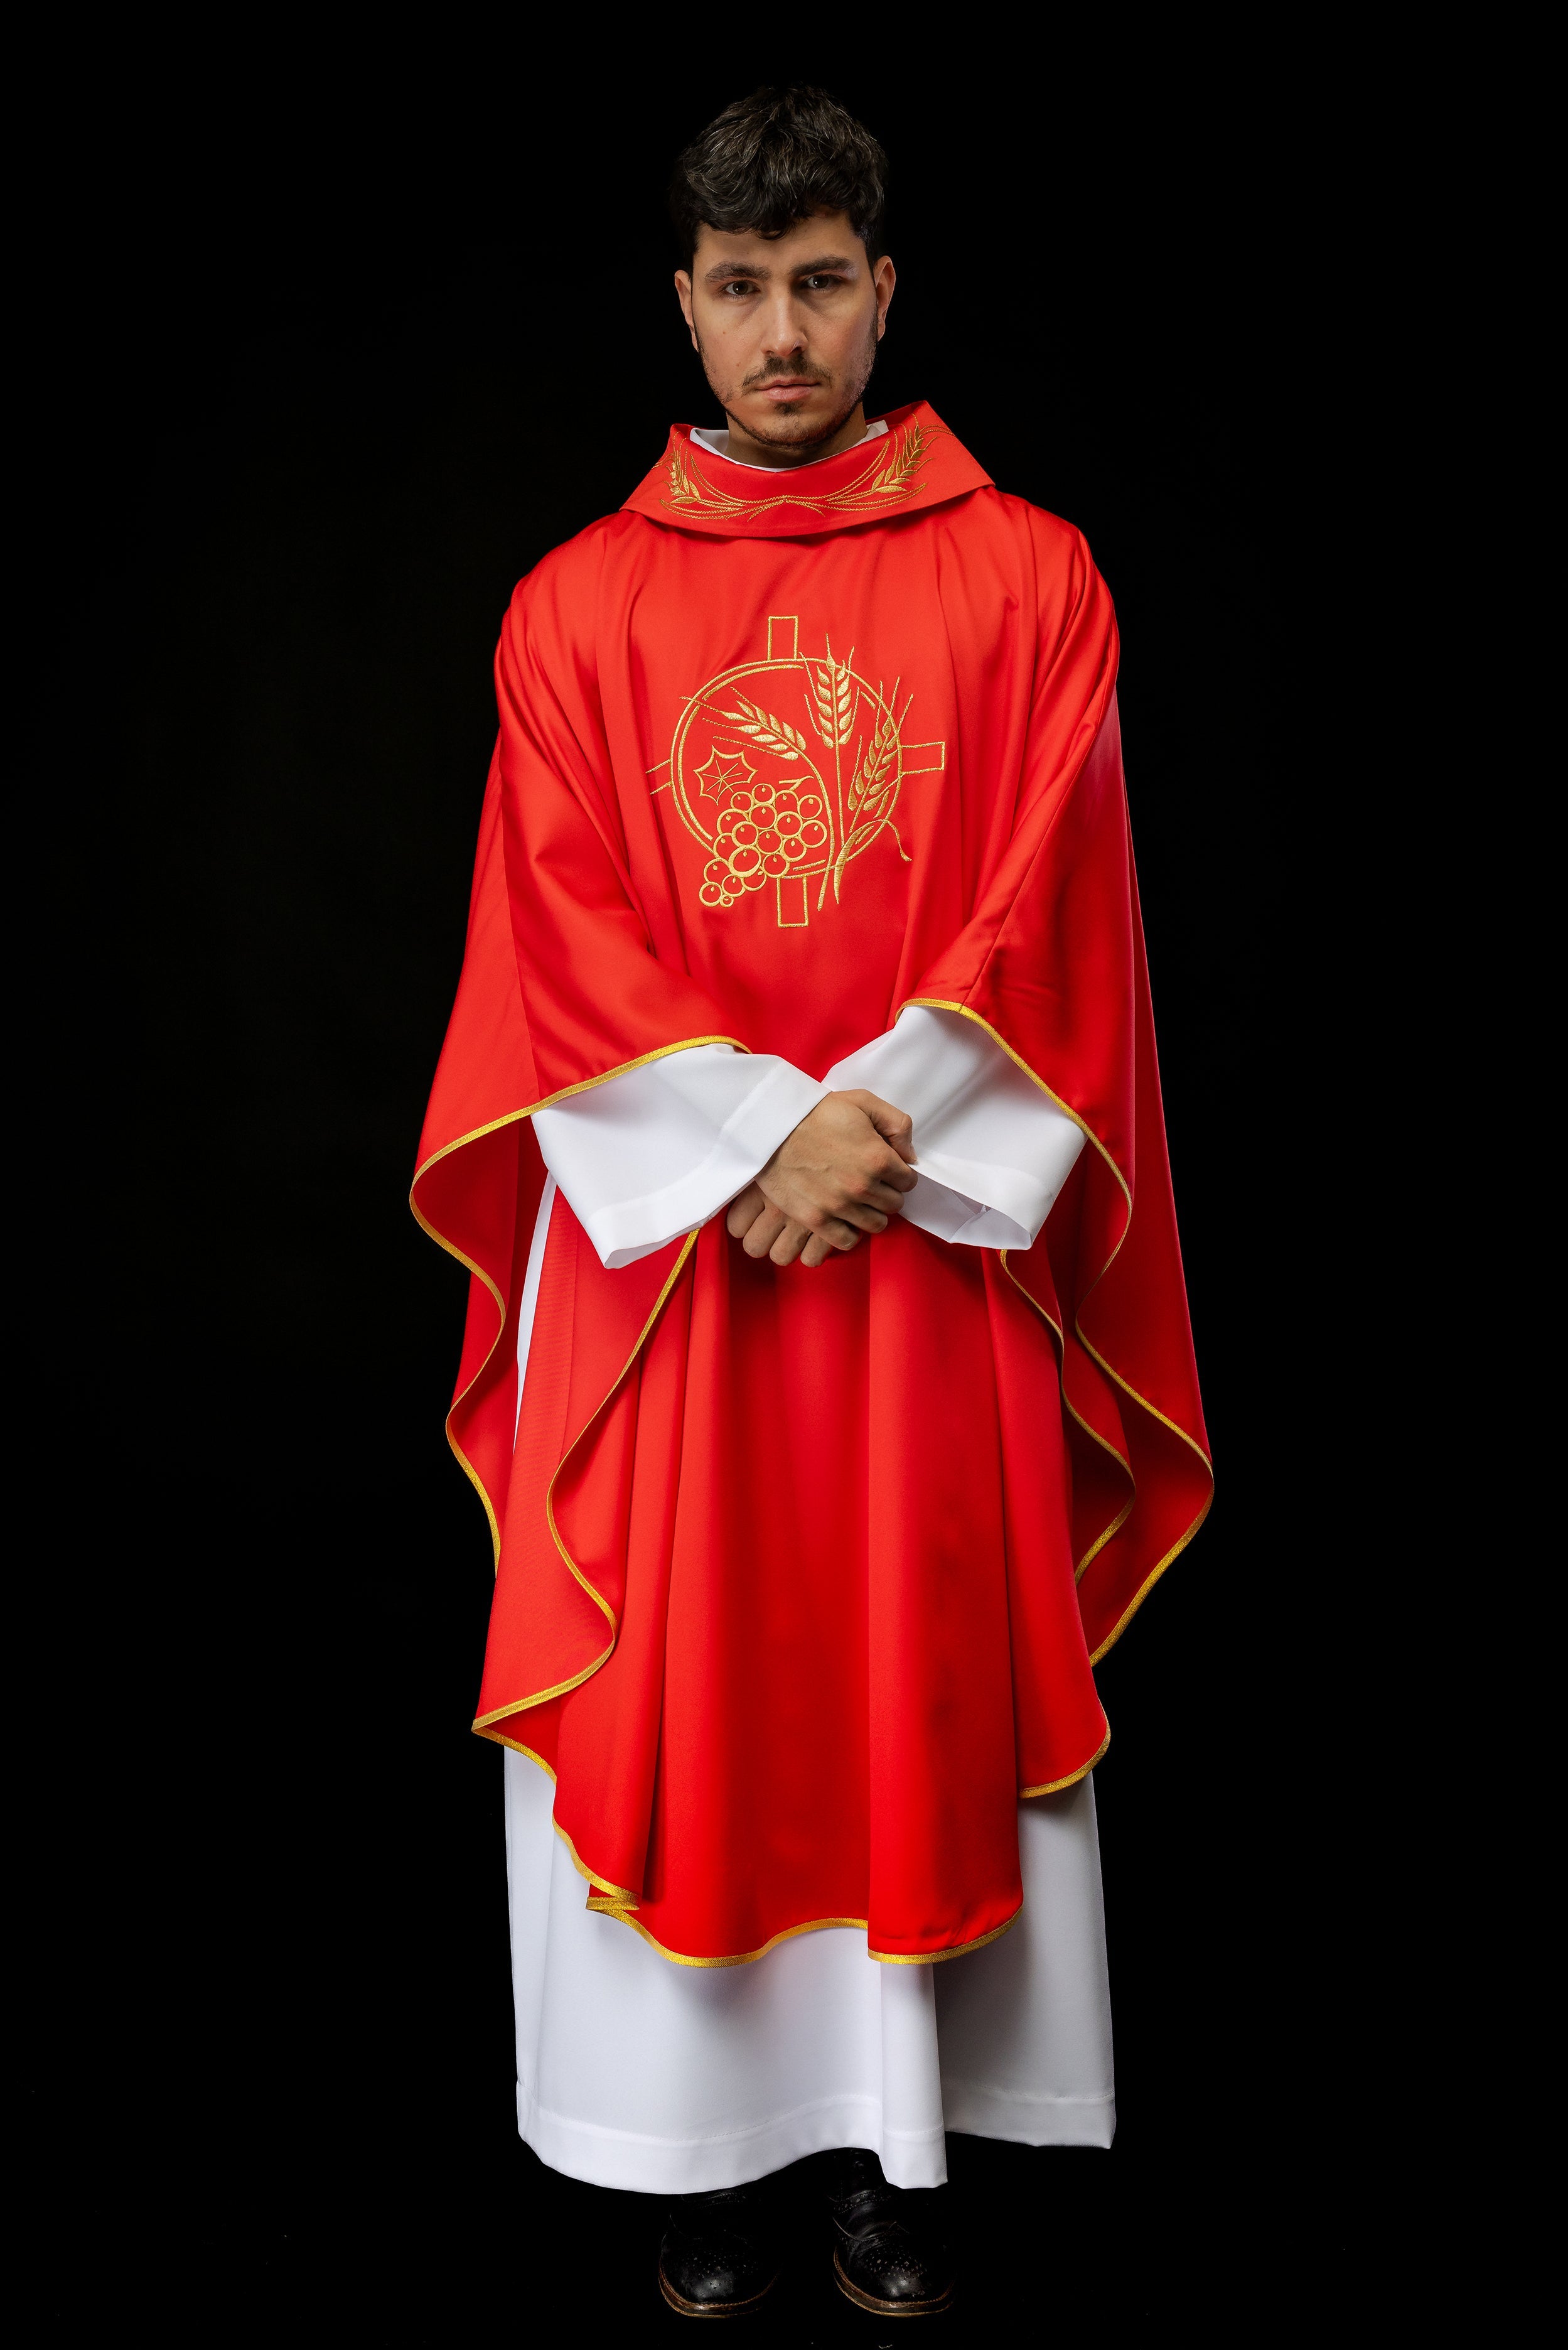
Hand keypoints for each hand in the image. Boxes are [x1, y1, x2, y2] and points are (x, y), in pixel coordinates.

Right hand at [724, 1090, 916, 1268]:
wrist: (771, 1127)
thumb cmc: (816, 1112)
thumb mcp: (862, 1102)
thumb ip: (897, 1125)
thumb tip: (910, 1156)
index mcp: (878, 1158)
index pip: (909, 1181)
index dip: (900, 1173)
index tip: (887, 1169)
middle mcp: (862, 1186)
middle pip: (894, 1204)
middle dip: (887, 1192)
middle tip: (871, 1182)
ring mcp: (839, 1206)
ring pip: (876, 1224)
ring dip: (871, 1213)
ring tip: (859, 1200)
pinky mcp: (816, 1220)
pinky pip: (847, 1241)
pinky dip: (850, 1232)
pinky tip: (845, 1218)